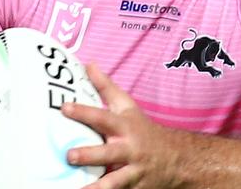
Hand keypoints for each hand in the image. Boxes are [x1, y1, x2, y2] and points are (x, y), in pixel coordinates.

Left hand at [62, 64, 179, 188]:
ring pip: (114, 182)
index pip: (102, 117)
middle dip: (90, 155)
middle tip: (70, 155)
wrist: (175, 159)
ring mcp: (132, 172)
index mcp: (124, 127)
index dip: (84, 112)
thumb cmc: (142, 129)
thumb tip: (88, 65)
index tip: (64, 108)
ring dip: (97, 187)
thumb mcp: (127, 106)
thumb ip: (105, 86)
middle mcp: (128, 150)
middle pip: (109, 153)